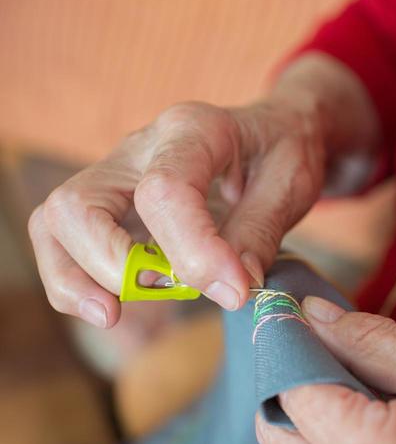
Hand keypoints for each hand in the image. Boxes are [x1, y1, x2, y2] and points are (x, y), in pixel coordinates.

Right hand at [28, 54, 379, 328]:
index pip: (165, 190)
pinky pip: (63, 240)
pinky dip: (75, 281)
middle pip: (79, 202)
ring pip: (55, 222)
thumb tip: (230, 287)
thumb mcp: (292, 184)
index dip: (193, 251)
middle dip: (109, 263)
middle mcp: (140, 148)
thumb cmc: (283, 152)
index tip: (233, 291)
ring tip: (113, 314)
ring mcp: (115, 174)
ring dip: (74, 277)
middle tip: (161, 296)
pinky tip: (114, 308)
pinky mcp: (108, 204)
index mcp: (194, 130)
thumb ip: (260, 234)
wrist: (273, 129)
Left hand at [257, 297, 395, 443]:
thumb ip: (370, 341)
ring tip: (366, 387)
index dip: (288, 344)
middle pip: (279, 430)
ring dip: (314, 418)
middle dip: (294, 380)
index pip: (289, 390)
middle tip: (332, 344)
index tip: (296, 313)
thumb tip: (311, 314)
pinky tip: (376, 425)